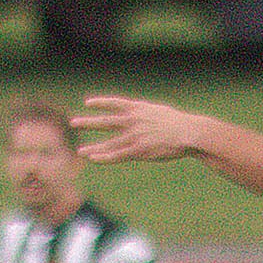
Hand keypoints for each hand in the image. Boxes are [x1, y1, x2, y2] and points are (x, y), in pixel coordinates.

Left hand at [73, 94, 200, 164]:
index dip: (100, 103)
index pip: (114, 103)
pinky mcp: (139, 150)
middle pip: (105, 121)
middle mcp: (132, 121)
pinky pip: (118, 155)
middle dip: (88, 122)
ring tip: (80, 151)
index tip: (88, 103)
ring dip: (93, 148)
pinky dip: (105, 158)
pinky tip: (94, 159)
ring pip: (109, 143)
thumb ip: (145, 112)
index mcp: (138, 109)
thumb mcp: (158, 111)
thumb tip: (139, 112)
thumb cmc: (178, 123)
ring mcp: (134, 136)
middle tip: (73, 122)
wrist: (188, 132)